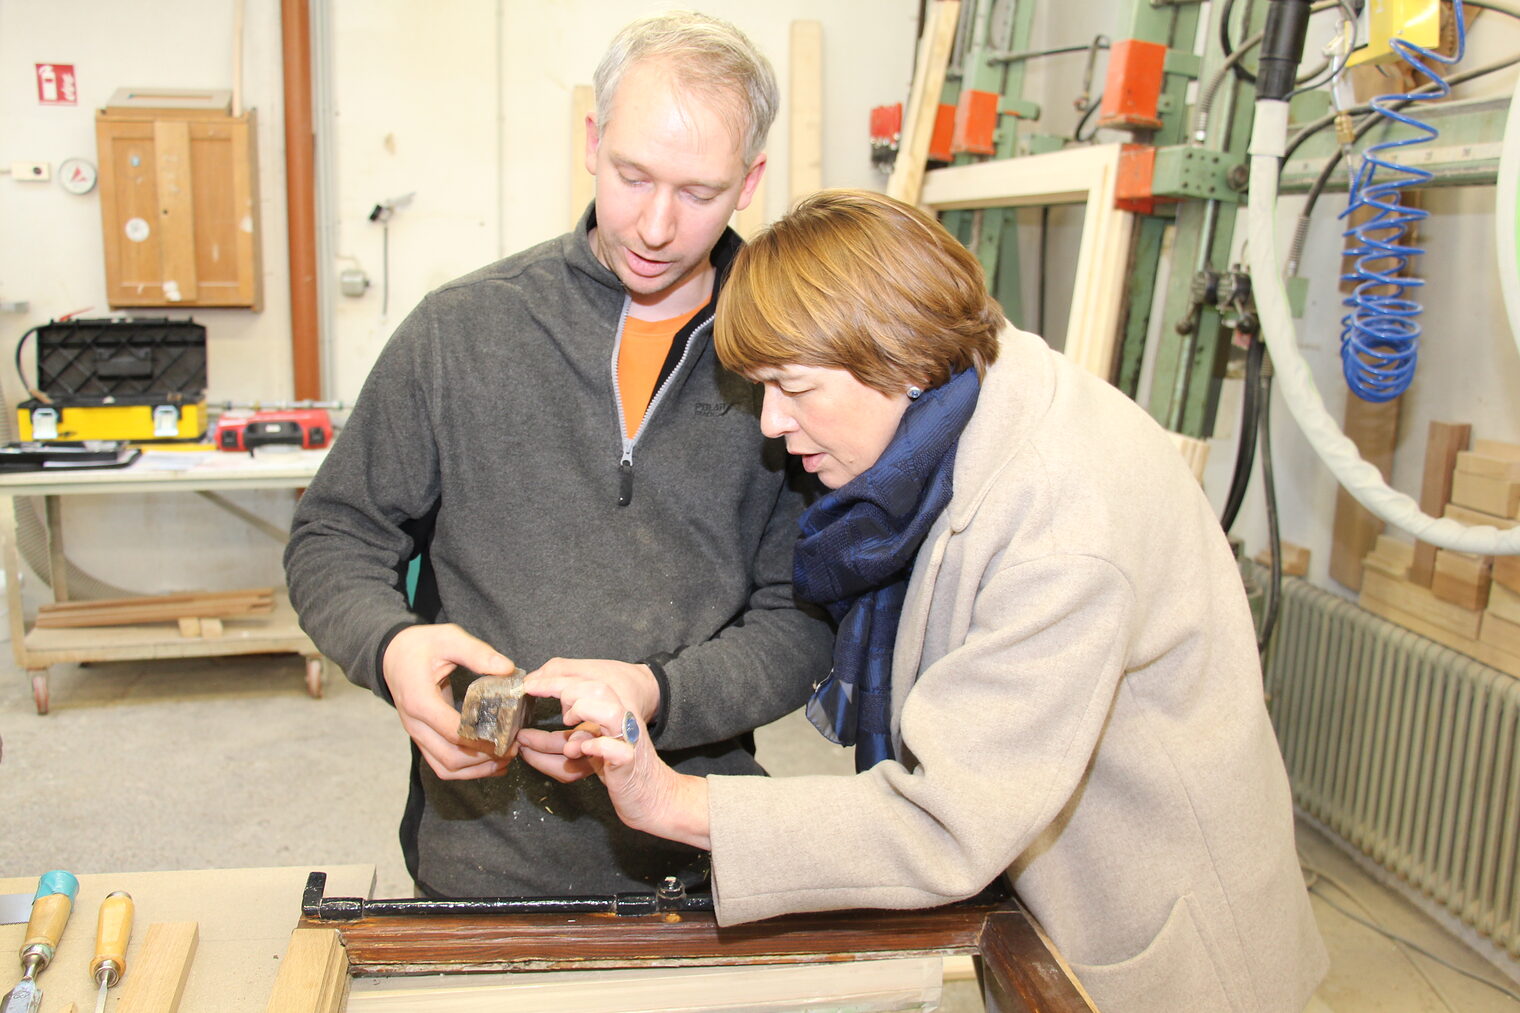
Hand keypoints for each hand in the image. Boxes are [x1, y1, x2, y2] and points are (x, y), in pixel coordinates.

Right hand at [382, 623, 517, 780]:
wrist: (393, 654)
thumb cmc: (421, 646)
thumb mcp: (449, 638)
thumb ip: (477, 653)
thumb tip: (507, 669)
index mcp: (420, 701)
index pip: (453, 732)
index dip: (484, 740)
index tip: (510, 736)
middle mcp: (415, 724)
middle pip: (451, 758)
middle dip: (485, 758)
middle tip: (513, 747)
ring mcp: (417, 734)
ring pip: (446, 768)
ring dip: (476, 770)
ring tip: (506, 759)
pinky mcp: (423, 738)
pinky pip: (442, 765)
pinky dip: (466, 771)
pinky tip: (490, 764)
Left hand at [514, 658, 660, 784]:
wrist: (652, 798)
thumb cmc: (613, 770)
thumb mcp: (586, 749)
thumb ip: (560, 739)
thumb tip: (523, 739)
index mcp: (611, 712)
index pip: (585, 685)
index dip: (555, 683)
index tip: (528, 687)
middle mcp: (620, 721)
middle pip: (599, 689)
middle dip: (567, 692)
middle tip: (548, 711)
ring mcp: (626, 740)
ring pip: (610, 712)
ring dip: (583, 713)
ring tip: (566, 728)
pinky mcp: (627, 763)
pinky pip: (615, 749)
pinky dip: (595, 746)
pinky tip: (579, 750)